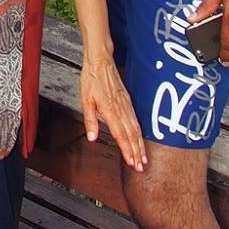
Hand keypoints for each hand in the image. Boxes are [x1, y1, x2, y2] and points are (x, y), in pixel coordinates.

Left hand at [80, 49, 148, 172]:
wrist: (101, 60)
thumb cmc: (92, 79)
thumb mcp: (85, 99)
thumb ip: (90, 120)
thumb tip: (92, 137)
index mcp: (110, 110)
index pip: (120, 134)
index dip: (127, 150)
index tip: (132, 163)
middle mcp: (121, 109)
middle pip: (131, 135)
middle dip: (137, 152)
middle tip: (141, 167)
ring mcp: (126, 105)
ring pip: (136, 128)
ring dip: (140, 145)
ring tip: (143, 158)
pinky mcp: (128, 101)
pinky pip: (136, 120)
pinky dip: (140, 133)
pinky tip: (140, 139)